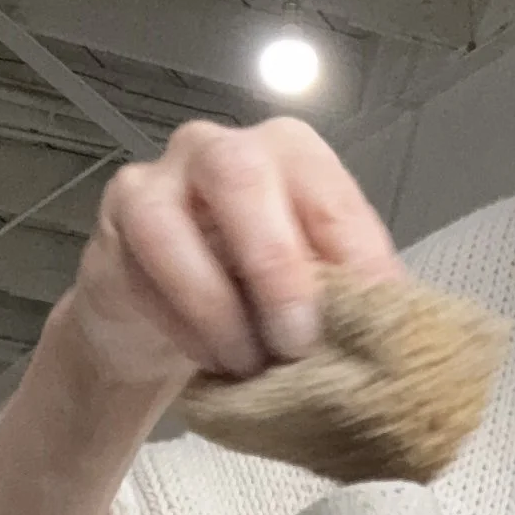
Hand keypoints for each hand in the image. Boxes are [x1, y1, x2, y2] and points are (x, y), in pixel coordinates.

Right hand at [57, 117, 401, 401]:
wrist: (159, 321)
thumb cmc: (249, 291)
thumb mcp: (310, 285)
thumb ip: (348, 290)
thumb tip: (403, 329)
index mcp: (290, 153)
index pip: (328, 192)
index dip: (354, 258)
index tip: (374, 322)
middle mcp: (218, 150)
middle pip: (241, 176)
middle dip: (275, 264)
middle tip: (298, 342)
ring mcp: (153, 182)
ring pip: (170, 225)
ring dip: (216, 305)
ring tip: (250, 365)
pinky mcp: (111, 231)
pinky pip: (139, 274)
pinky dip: (181, 326)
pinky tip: (210, 361)